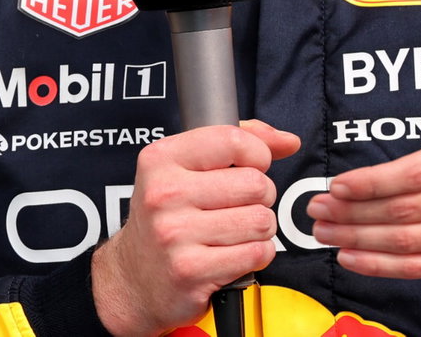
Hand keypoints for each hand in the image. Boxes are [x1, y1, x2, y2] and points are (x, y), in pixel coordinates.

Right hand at [91, 120, 299, 336]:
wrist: (131, 280)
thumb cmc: (168, 218)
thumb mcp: (188, 168)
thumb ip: (241, 143)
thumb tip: (289, 141)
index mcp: (161, 159)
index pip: (232, 140)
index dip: (258, 154)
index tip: (252, 167)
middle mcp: (163, 194)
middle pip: (256, 184)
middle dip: (261, 198)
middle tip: (239, 208)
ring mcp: (174, 234)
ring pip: (261, 220)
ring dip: (259, 230)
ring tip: (235, 232)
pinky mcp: (190, 271)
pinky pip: (256, 253)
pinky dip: (256, 255)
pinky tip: (233, 254)